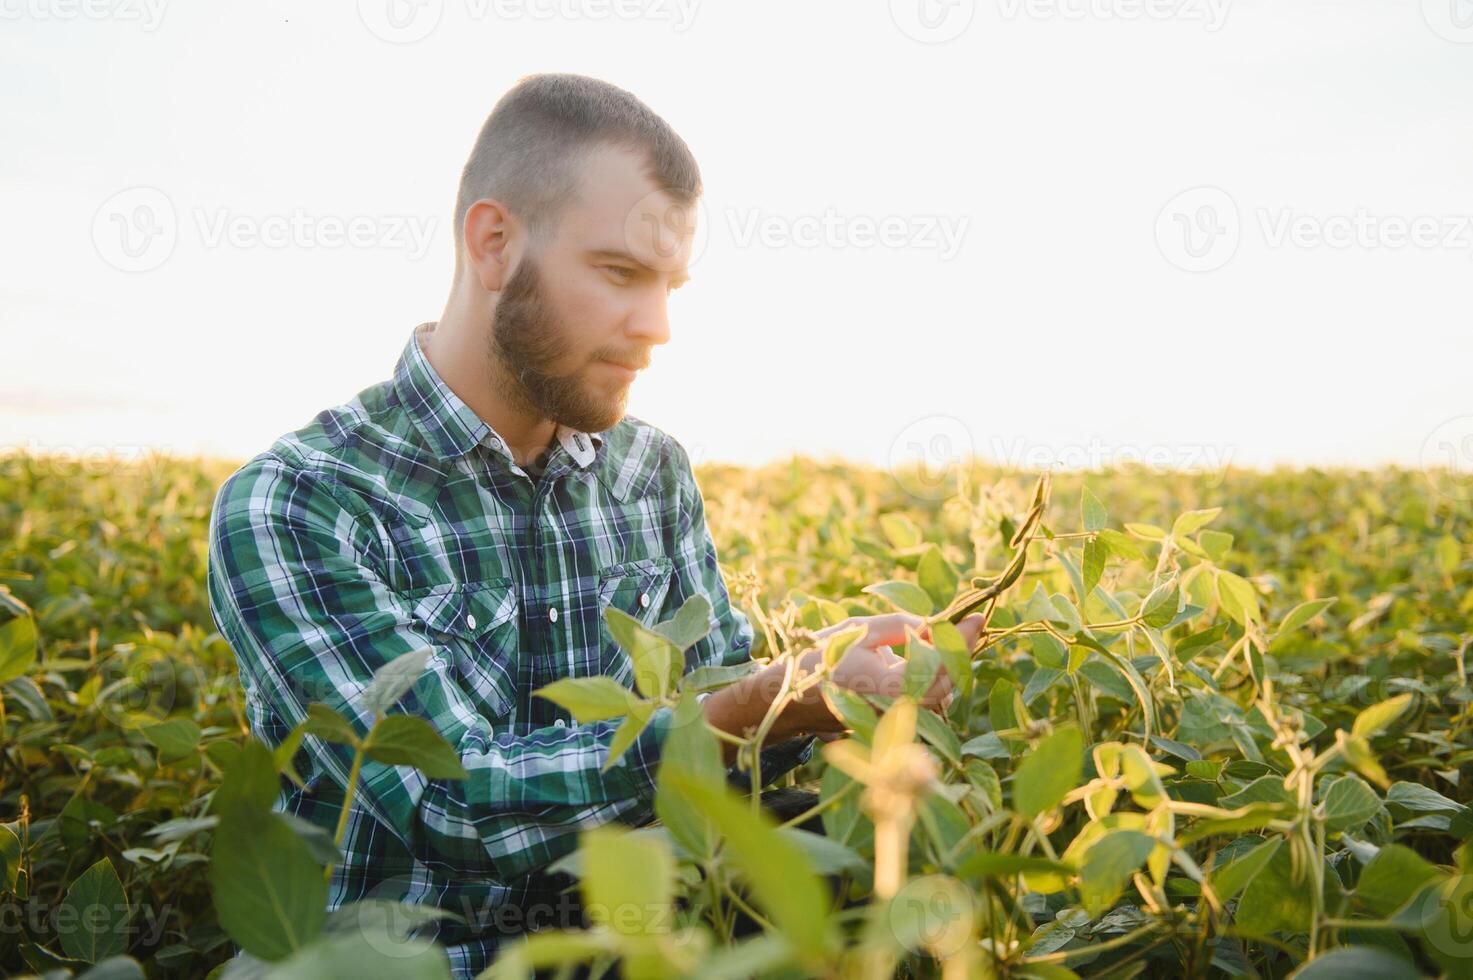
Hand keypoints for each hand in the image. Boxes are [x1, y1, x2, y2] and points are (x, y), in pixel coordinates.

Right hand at [783, 611, 985, 734]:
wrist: (787, 699)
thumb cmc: (818, 660)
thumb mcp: (858, 630)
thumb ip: (900, 626)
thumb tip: (934, 625)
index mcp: (890, 688)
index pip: (942, 664)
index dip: (962, 640)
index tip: (976, 616)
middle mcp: (898, 712)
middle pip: (947, 682)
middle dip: (957, 652)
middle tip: (964, 623)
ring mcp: (895, 723)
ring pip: (937, 693)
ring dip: (944, 665)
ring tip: (940, 637)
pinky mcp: (891, 724)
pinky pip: (923, 700)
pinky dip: (931, 677)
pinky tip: (924, 656)